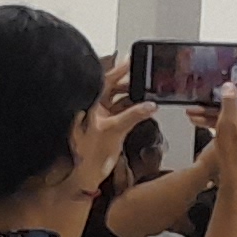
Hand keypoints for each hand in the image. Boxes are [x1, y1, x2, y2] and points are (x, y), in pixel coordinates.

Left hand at [68, 58, 150, 194]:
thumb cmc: (91, 154)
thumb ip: (134, 115)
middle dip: (127, 82)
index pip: (104, 81)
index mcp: (91, 105)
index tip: (130, 62)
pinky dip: (131, 107)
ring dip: (130, 95)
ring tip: (144, 90)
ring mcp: (99, 117)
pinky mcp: (106, 125)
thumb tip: (149, 105)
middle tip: (141, 76)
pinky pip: (120, 110)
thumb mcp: (116, 130)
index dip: (118, 70)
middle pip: (110, 88)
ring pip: (116, 99)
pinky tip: (141, 106)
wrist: (87, 173)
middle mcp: (93, 108)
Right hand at [208, 51, 236, 187]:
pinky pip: (235, 121)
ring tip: (195, 110)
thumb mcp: (227, 124)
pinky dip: (220, 119)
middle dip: (223, 94)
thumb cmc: (235, 155)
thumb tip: (229, 87)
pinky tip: (201, 119)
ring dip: (216, 110)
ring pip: (236, 110)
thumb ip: (228, 101)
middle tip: (210, 89)